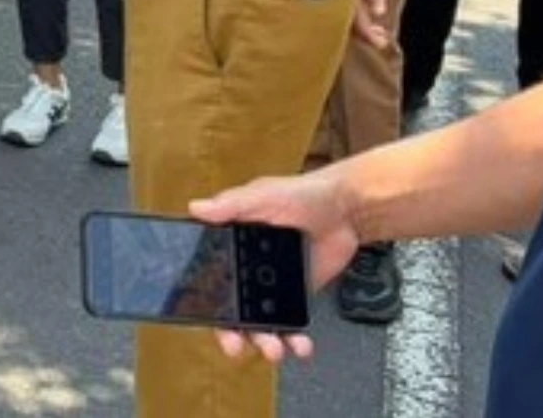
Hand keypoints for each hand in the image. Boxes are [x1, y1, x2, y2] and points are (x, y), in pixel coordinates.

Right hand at [190, 170, 362, 363]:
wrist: (346, 209)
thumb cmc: (302, 194)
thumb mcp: (262, 195)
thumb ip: (231, 204)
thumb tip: (196, 208)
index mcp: (232, 246)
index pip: (211, 280)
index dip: (206, 303)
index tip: (206, 319)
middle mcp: (248, 271)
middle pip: (233, 311)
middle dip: (233, 334)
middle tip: (237, 345)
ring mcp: (272, 288)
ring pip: (261, 323)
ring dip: (265, 341)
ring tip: (274, 349)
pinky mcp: (297, 297)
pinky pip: (291, 324)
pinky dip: (295, 339)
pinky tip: (300, 346)